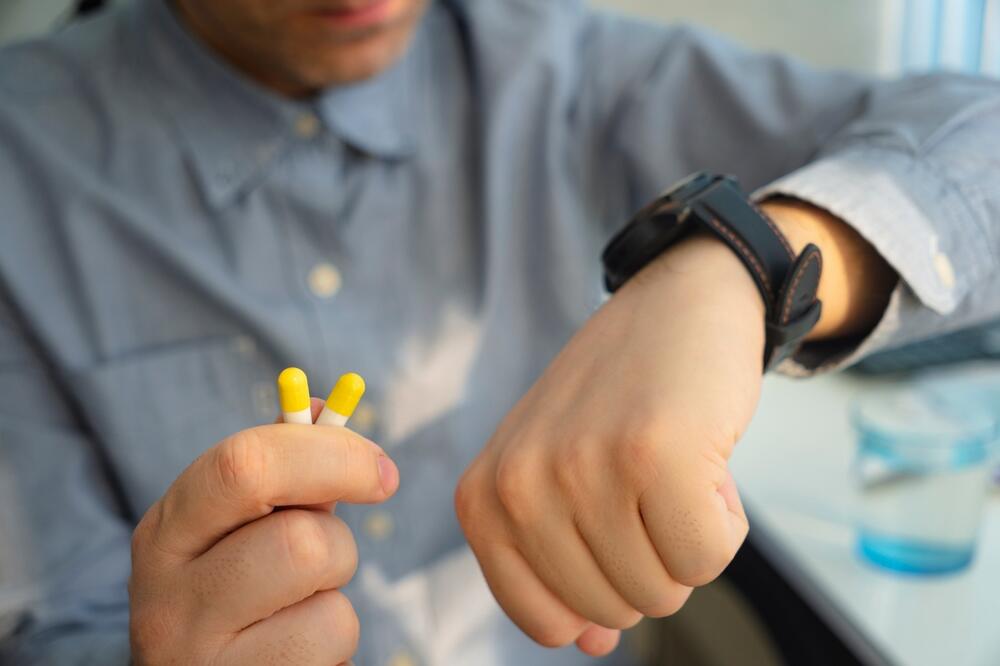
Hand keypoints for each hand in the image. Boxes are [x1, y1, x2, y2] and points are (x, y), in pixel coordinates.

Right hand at [129, 399, 399, 664]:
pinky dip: (334, 642)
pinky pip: (329, 643)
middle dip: (338, 537)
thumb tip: (320, 405)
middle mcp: (164, 594)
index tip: (379, 470)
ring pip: (325, 596)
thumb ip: (279, 467)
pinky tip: (296, 651)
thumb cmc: (233, 590)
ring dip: (335, 591)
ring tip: (299, 606)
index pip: (245, 464)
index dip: (329, 454)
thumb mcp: (238, 528)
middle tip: (339, 550)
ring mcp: (195, 654)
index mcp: (166, 530)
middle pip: (299, 536)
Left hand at [455, 235, 763, 655]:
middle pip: (612, 610)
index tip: (614, 526)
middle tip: (648, 482)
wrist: (677, 304)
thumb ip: (561, 563)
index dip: (597, 592)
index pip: (543, 620)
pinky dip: (725, 523)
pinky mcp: (656, 454)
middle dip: (650, 561)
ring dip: (688, 538)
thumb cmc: (618, 401)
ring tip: (673, 465)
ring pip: (663, 591)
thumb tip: (593, 643)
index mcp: (484, 496)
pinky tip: (705, 460)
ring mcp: (585, 466)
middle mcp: (521, 483)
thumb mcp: (560, 477)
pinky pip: (708, 559)